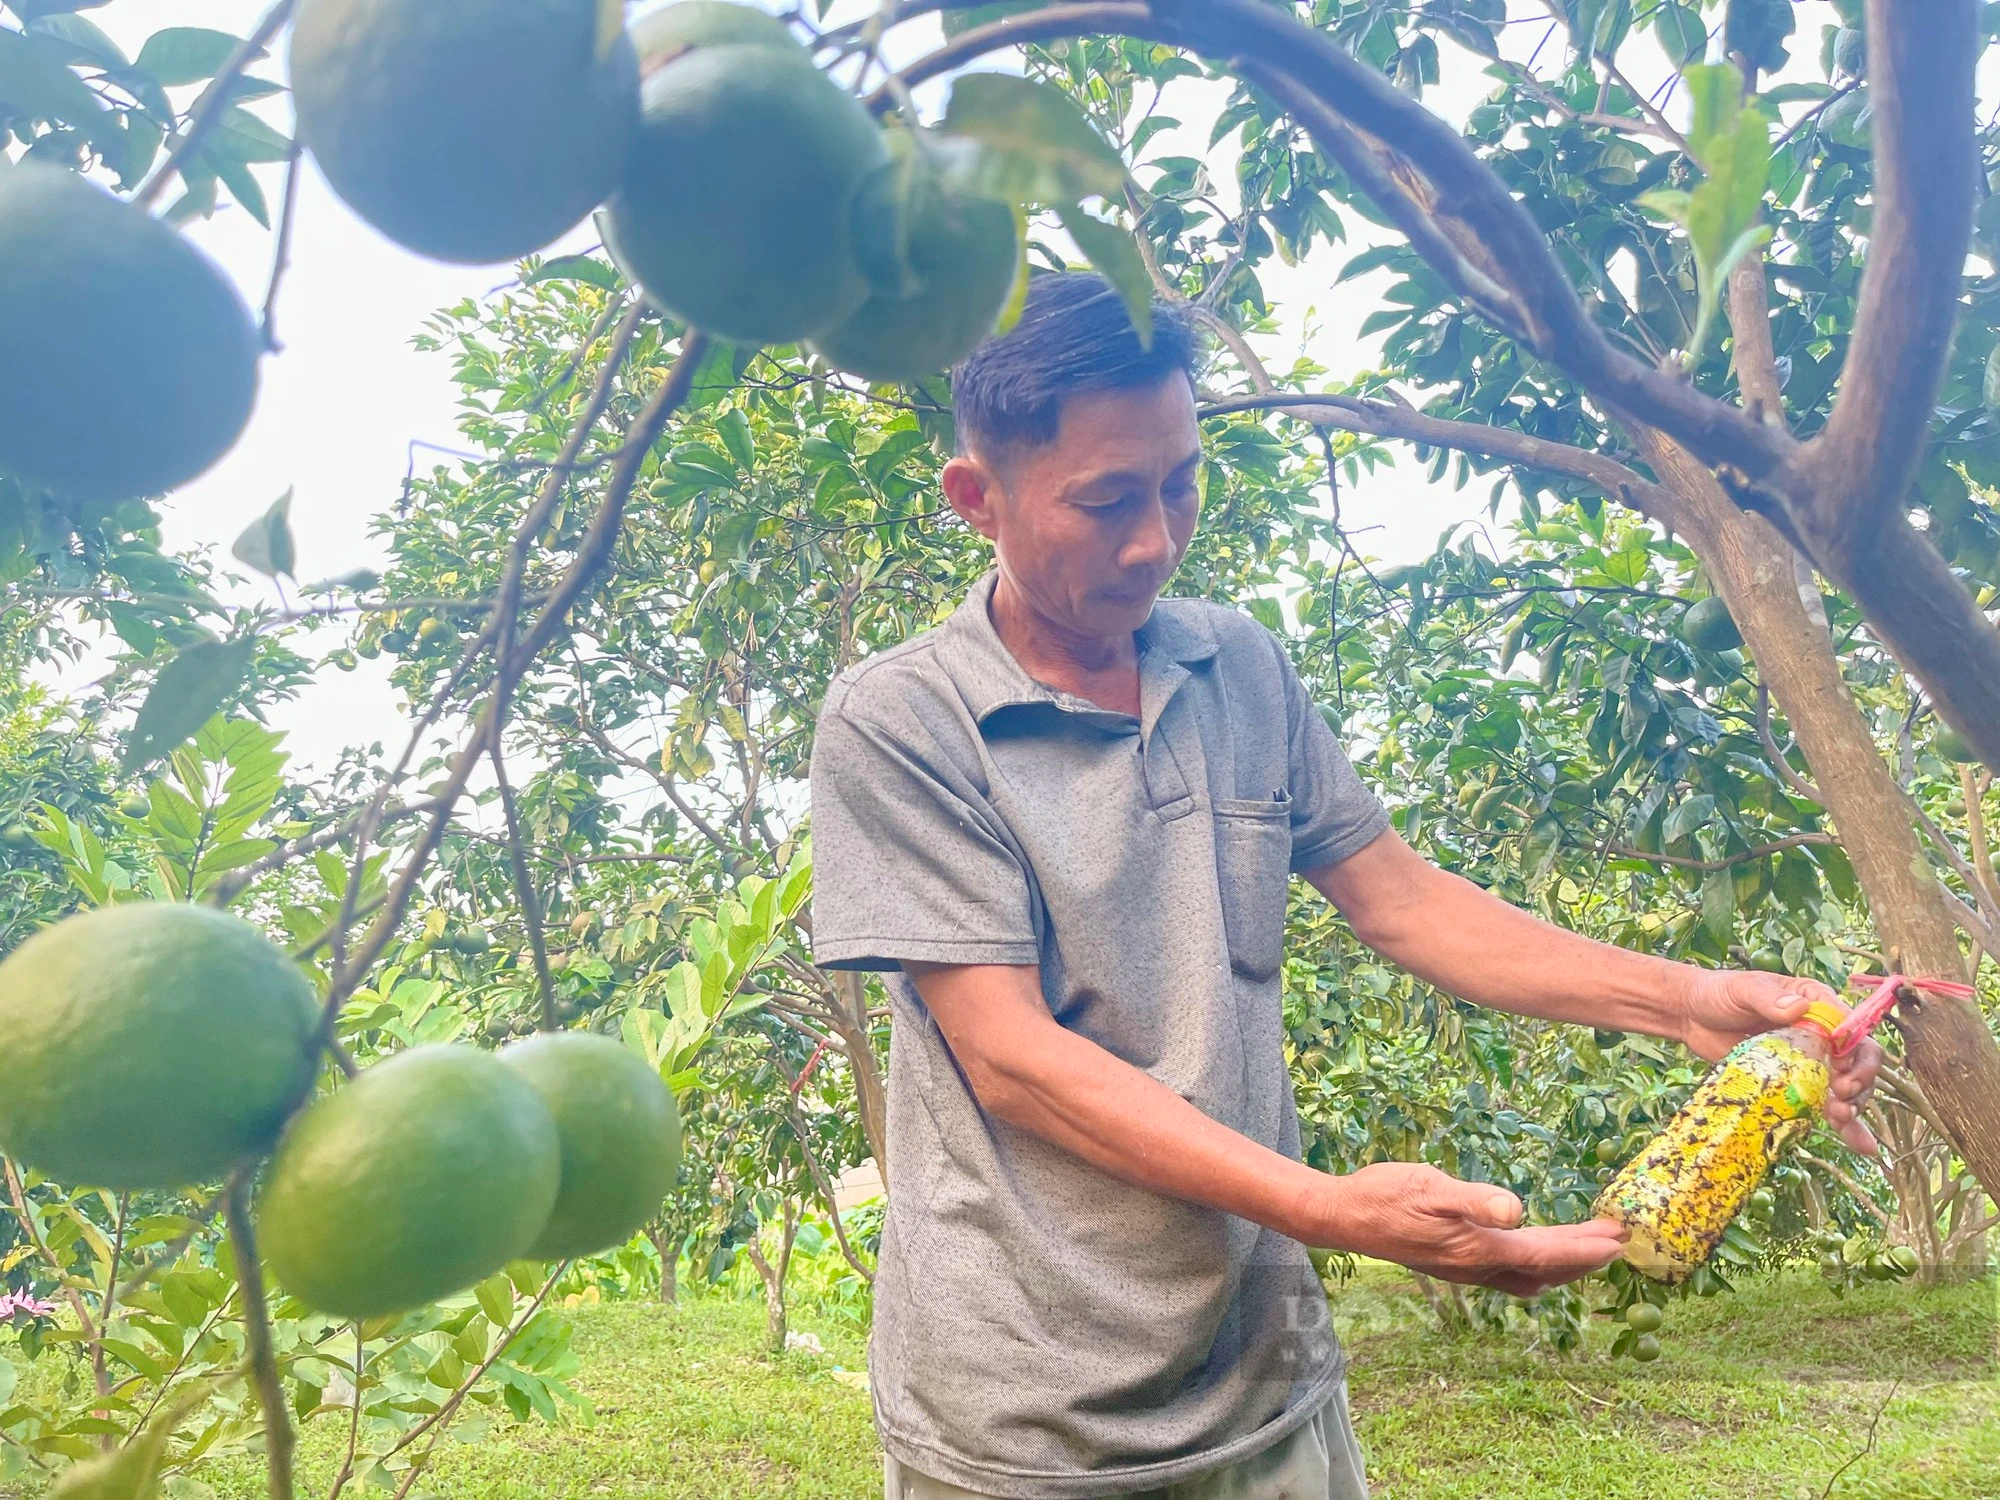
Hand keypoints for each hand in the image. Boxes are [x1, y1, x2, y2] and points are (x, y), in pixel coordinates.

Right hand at [1314, 1162, 1627, 1297]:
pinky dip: (1539, 1263)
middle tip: (1617, 1241)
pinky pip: (1513, 1272)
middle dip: (1584, 1258)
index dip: (1585, 1248)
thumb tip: (1517, 1209)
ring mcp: (1466, 1271)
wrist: (1344, 1218)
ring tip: (1589, 1249)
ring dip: (1564, 1265)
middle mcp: (1478, 1268)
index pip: (1546, 1253)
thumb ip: (1474, 1199)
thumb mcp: (1429, 1187)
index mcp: (1478, 1250)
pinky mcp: (1456, 1264)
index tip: (1618, 1237)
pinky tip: (1537, 1251)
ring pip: (1531, 1276)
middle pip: (1546, 1270)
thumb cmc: (1384, 1195)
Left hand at [1674, 966, 1881, 1154]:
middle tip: (1841, 1094)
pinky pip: (1826, 1104)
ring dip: (1854, 1103)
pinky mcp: (1796, 1084)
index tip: (1840, 1065)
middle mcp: (1821, 1033)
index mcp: (1815, 1003)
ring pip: (1849, 1084)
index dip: (1852, 1047)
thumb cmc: (1719, 993)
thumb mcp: (1743, 990)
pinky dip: (1847, 1125)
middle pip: (1859, 1057)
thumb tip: (1798, 1008)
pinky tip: (1862, 1145)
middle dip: (1859, 1078)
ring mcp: (1811, 1061)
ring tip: (1840, 1117)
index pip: (1850, 1026)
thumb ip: (1768, 998)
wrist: (1692, 1016)